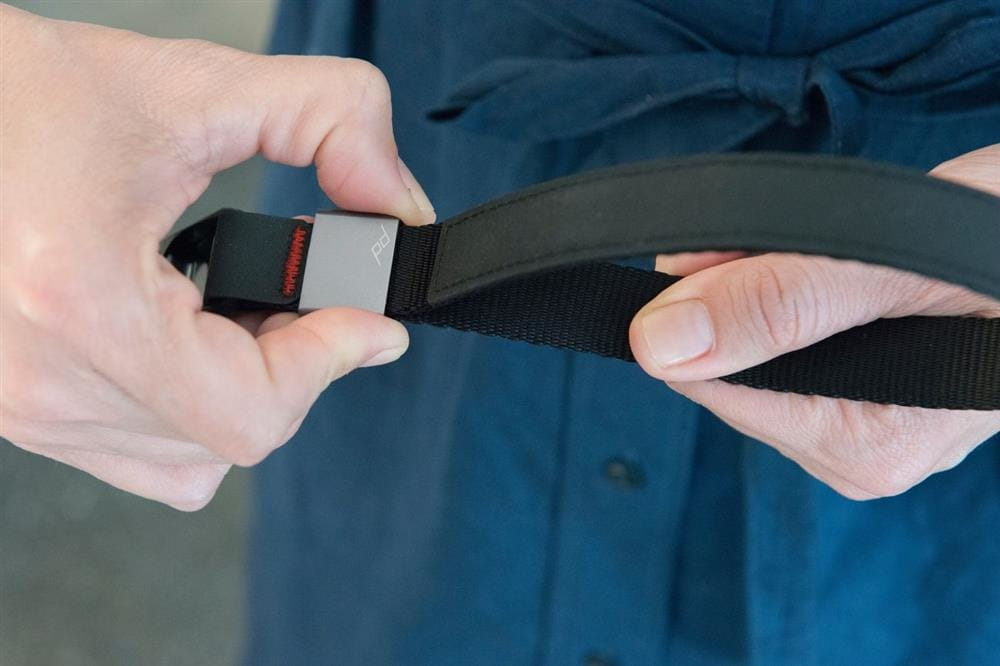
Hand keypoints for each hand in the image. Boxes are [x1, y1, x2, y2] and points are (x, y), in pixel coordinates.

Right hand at [0, 6, 434, 509]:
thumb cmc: (26, 94)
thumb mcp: (197, 83)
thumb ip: (330, 120)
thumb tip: (398, 204)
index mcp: (80, 300)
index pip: (253, 411)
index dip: (334, 360)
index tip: (370, 316)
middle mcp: (40, 377)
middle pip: (235, 434)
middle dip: (299, 361)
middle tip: (312, 294)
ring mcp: (21, 405)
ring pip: (194, 457)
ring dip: (250, 384)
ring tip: (252, 307)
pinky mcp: (19, 407)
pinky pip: (145, 453)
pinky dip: (197, 406)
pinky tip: (199, 336)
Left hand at [630, 144, 999, 498]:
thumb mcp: (900, 256)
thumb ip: (783, 300)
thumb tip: (655, 344)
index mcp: (866, 446)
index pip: (709, 387)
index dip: (696, 309)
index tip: (711, 248)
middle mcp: (862, 455)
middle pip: (730, 374)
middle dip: (730, 297)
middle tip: (777, 235)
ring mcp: (870, 428)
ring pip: (758, 358)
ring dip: (758, 291)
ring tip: (818, 246)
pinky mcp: (877, 398)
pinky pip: (794, 352)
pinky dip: (786, 299)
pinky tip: (827, 269)